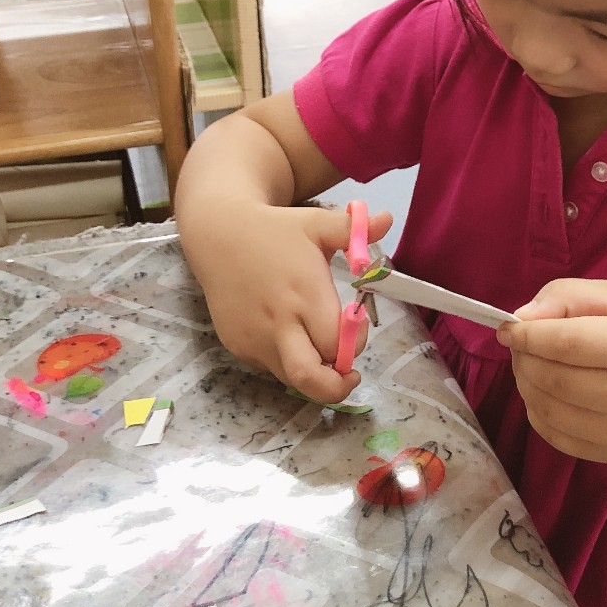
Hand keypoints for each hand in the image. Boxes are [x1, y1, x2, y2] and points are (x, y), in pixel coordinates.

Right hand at [185, 202, 392, 401]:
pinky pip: (271, 366)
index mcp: (304, 295)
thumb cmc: (275, 230)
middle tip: (350, 374)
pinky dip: (287, 359)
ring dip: (313, 370)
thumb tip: (388, 219)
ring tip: (319, 344)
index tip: (357, 325)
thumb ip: (354, 229)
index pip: (336, 344)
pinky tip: (288, 332)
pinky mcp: (237, 347)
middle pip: (310, 379)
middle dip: (336, 387)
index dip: (355, 343)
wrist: (218, 237)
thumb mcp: (317, 223)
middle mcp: (278, 324)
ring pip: (291, 377)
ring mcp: (254, 340)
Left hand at [498, 279, 606, 462]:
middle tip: (522, 345)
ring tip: (532, 365)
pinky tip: (547, 391)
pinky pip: (555, 435)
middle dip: (524, 359)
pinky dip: (538, 411)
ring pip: (548, 410)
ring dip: (526, 384)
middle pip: (553, 379)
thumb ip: (564, 297)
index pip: (565, 344)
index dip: (527, 337)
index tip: (507, 328)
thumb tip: (522, 320)